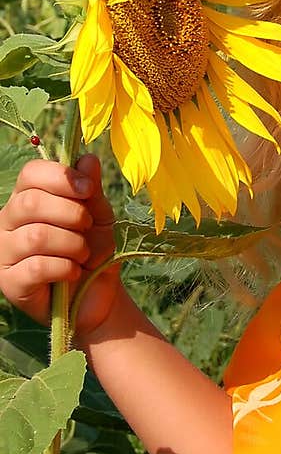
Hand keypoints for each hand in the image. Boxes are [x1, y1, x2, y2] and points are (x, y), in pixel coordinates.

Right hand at [0, 152, 121, 336]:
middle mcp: (8, 222)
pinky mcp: (9, 282)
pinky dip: (65, 268)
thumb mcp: (99, 214)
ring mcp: (4, 252)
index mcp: (27, 197)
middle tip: (86, 228)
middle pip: (30, 202)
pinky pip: (36, 267)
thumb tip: (87, 159)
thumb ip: (91, 188)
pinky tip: (73, 272)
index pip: (30, 173)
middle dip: (71, 214)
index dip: (60, 177)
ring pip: (36, 236)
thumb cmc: (93, 249)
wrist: (98, 294)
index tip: (88, 190)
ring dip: (72, 244)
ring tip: (82, 254)